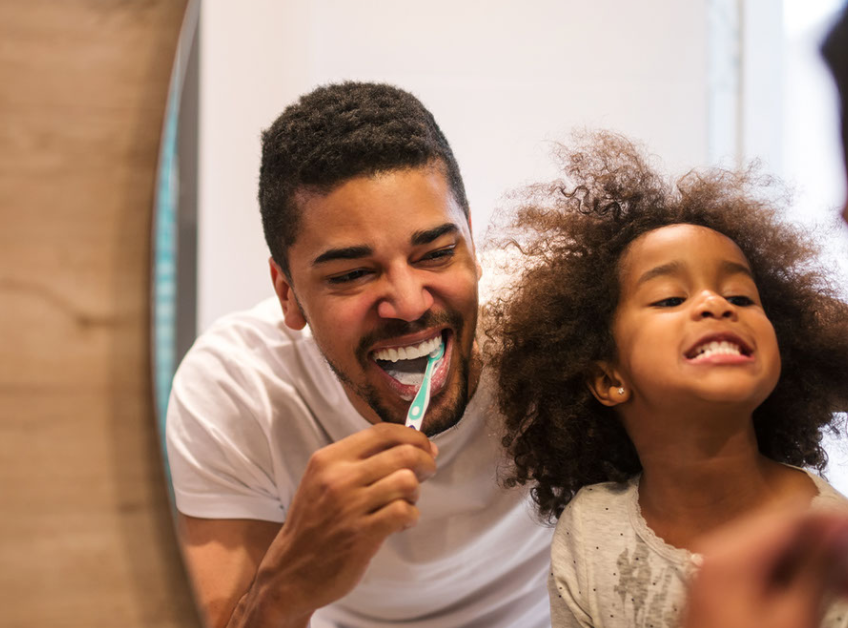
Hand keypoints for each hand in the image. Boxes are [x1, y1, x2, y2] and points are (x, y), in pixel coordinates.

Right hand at [233, 422, 437, 625]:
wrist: (289, 571)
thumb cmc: (313, 524)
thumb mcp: (323, 481)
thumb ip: (357, 462)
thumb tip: (407, 447)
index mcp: (329, 459)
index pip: (382, 432)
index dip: (412, 436)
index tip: (425, 446)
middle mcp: (339, 478)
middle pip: (402, 453)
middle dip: (425, 461)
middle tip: (428, 472)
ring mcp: (351, 506)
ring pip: (406, 481)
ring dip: (415, 493)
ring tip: (405, 502)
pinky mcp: (363, 534)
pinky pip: (404, 512)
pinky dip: (411, 517)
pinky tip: (400, 523)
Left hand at [683, 507, 847, 627]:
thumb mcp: (793, 616)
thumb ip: (816, 568)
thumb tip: (838, 530)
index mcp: (729, 553)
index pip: (787, 518)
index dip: (829, 522)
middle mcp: (716, 553)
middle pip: (780, 533)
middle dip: (823, 544)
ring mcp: (716, 571)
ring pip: (775, 552)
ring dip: (813, 562)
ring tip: (845, 583)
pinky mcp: (721, 589)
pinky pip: (762, 571)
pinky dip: (794, 577)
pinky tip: (823, 591)